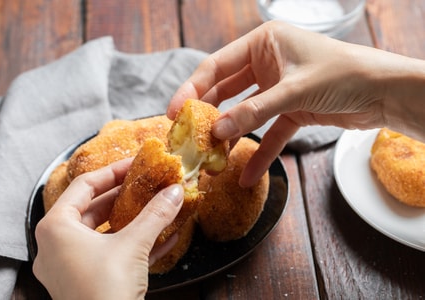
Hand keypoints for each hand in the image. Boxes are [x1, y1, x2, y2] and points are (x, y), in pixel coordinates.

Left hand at [32, 158, 183, 299]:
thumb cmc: (105, 291)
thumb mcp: (133, 245)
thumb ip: (155, 214)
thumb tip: (175, 191)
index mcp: (57, 228)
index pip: (84, 186)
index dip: (112, 171)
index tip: (135, 164)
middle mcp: (58, 245)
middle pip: (93, 209)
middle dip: (125, 197)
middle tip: (148, 184)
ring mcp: (71, 266)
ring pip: (104, 233)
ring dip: (132, 221)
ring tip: (156, 207)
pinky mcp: (87, 282)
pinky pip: (111, 255)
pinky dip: (134, 245)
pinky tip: (165, 239)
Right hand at [168, 21, 424, 186]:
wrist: (384, 93)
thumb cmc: (343, 75)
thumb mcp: (293, 90)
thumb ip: (254, 111)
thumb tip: (219, 131)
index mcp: (263, 43)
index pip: (217, 66)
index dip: (193, 89)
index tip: (175, 111)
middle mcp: (267, 63)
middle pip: (226, 91)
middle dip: (209, 115)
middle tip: (188, 137)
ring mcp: (277, 88)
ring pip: (245, 113)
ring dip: (231, 136)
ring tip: (212, 158)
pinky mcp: (291, 110)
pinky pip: (269, 133)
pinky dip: (260, 152)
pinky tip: (247, 174)